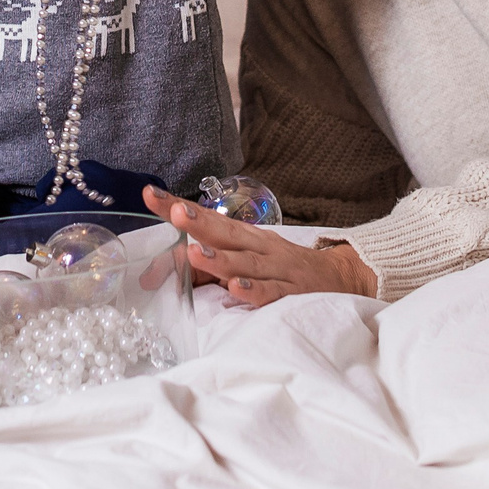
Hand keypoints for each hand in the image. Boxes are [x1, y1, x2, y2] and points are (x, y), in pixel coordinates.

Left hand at [144, 186, 377, 306]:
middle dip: (199, 223)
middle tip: (174, 212)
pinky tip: (237, 289)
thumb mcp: (244, 260)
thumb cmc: (281, 268)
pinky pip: (273, 293)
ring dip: (221, 259)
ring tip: (197, 252)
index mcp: (244, 236)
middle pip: (226, 233)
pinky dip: (255, 291)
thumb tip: (157, 274)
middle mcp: (258, 248)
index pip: (207, 218)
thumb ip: (201, 268)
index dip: (178, 206)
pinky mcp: (293, 294)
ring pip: (246, 263)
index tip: (149, 194)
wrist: (339, 277)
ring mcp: (277, 270)